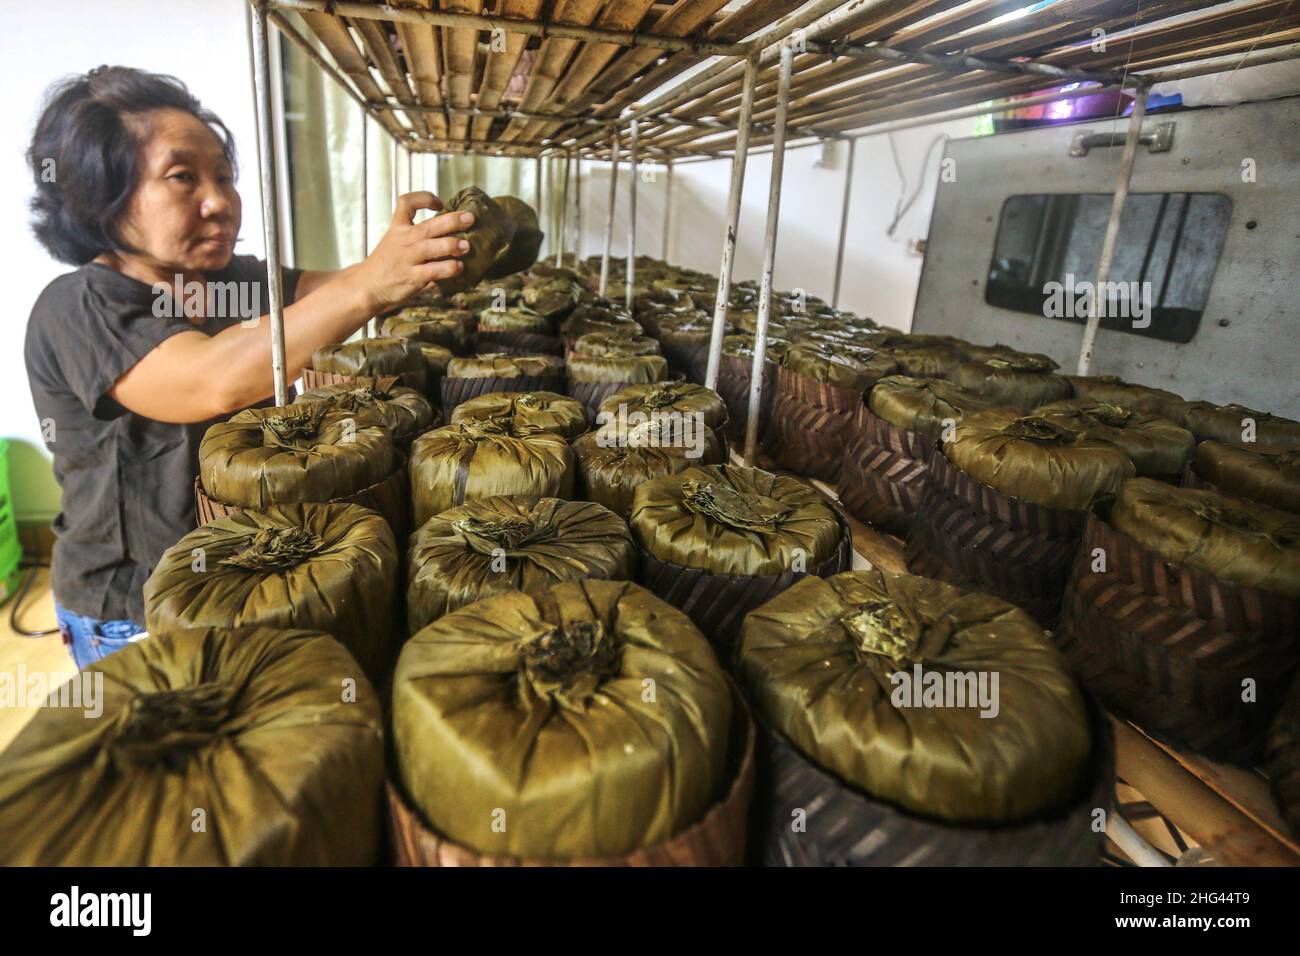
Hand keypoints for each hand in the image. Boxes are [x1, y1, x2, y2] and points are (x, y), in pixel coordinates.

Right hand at [348, 191, 472, 314]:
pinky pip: (432, 271)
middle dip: (451, 220)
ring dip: (451, 245)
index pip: (406, 203)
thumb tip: (448, 226)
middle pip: (427, 226)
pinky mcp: (411, 277)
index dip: (424, 198)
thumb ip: (416, 232)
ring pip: (431, 248)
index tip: (440, 204)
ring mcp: (407, 259)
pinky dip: (447, 268)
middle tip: (469, 218)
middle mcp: (402, 240)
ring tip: (466, 246)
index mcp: (398, 227)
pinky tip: (459, 267)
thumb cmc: (387, 262)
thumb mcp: (395, 240)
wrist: (367, 286)